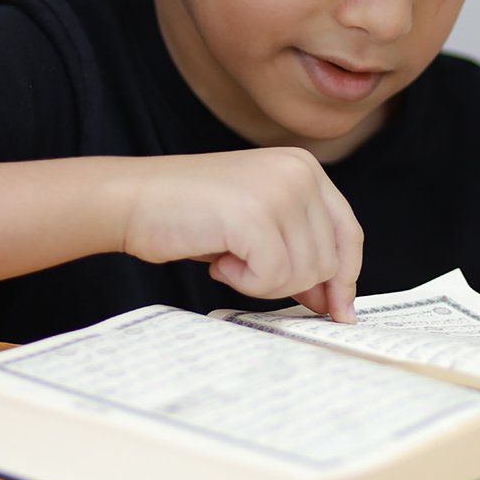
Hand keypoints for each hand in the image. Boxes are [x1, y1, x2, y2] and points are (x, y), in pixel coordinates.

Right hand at [119, 149, 361, 320]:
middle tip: (245, 271)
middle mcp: (300, 172)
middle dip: (290, 283)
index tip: (338, 311)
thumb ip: (298, 250)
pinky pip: (273, 277)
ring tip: (228, 258)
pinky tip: (219, 261)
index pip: (348, 232)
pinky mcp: (256, 216)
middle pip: (328, 260)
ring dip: (263, 282)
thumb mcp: (258, 226)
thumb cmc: (189, 215)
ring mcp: (280, 191)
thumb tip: (332, 300)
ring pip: (304, 273)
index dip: (345, 278)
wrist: (131, 199)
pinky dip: (245, 283)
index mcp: (305, 168)